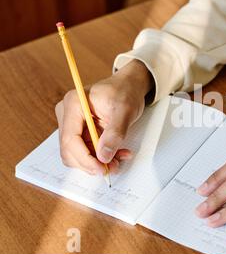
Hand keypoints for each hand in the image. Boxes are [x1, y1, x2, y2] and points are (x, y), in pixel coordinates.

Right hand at [55, 60, 151, 174]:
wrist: (129, 86)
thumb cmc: (126, 91)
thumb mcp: (125, 110)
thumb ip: (115, 133)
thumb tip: (103, 156)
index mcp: (74, 103)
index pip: (70, 139)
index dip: (85, 158)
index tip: (102, 168)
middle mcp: (68, 114)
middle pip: (70, 150)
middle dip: (92, 163)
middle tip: (114, 167)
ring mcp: (72, 123)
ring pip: (78, 154)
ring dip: (98, 162)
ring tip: (120, 158)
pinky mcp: (80, 131)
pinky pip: (86, 151)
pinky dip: (101, 157)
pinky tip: (117, 153)